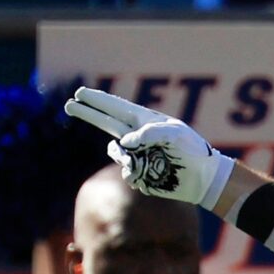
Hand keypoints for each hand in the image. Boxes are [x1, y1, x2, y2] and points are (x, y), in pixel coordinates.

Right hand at [65, 88, 235, 208]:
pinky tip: (147, 178)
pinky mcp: (140, 174)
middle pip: (106, 122)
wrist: (204, 179)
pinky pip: (126, 173)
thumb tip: (124, 141)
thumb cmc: (193, 151)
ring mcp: (138, 155)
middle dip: (88, 113)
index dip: (98, 101)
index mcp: (146, 121)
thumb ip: (149, 132)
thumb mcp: (176, 134)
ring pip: (115, 152)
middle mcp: (138, 137)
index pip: (116, 108)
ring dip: (123, 157)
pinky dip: (133, 175)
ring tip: (137, 163)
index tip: (80, 93)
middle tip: (70, 105)